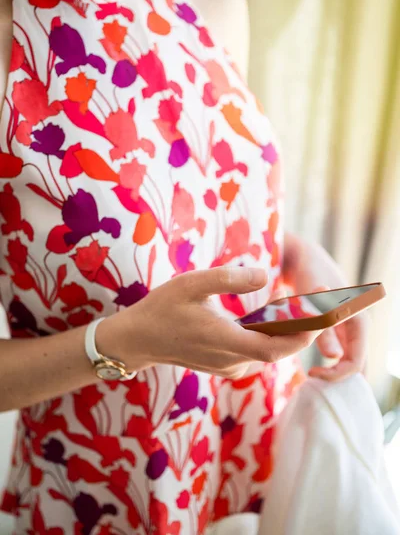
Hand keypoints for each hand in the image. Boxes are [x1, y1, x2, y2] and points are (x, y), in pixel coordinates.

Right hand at [111, 267, 323, 378]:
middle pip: (279, 349)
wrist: (138, 339)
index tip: (322, 312)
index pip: (278, 347)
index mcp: (227, 342)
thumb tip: (265, 275)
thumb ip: (230, 279)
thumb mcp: (193, 283)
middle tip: (315, 298)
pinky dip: (268, 334)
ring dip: (284, 329)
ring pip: (268, 350)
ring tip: (293, 299)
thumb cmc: (163, 308)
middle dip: (301, 326)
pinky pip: (255, 351)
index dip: (304, 332)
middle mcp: (232, 361)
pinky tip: (269, 312)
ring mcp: (228, 366)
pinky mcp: (224, 365)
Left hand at [283, 234, 368, 380]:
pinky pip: (341, 354)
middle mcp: (359, 327)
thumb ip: (324, 328)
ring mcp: (351, 329)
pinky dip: (331, 364)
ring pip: (350, 361)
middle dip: (338, 378)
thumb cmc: (310, 278)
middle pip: (357, 365)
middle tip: (313, 378)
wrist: (307, 260)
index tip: (312, 373)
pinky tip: (314, 368)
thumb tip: (334, 356)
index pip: (355, 361)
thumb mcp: (315, 302)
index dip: (336, 374)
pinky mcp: (341, 330)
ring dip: (334, 373)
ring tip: (313, 376)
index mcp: (359, 321)